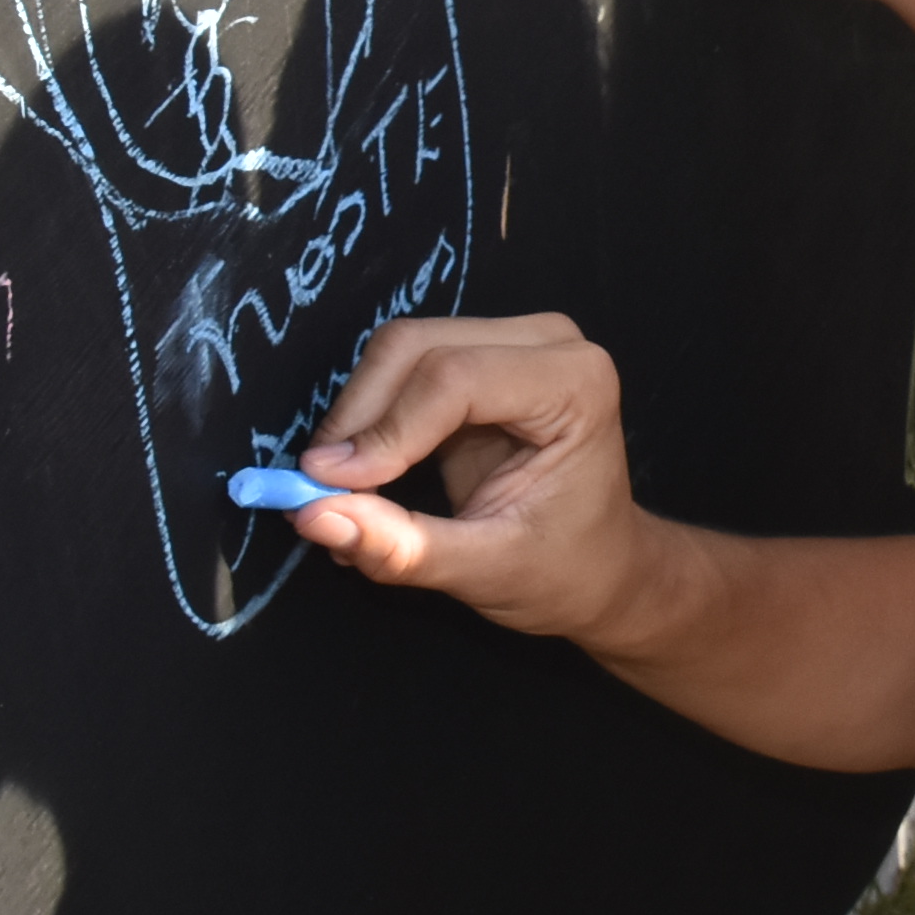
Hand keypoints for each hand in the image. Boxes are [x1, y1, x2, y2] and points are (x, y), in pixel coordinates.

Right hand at [281, 315, 663, 646]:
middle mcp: (546, 343)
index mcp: (575, 384)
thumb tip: (313, 516)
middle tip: (321, 492)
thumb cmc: (565, 572)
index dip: (384, 431)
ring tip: (342, 496)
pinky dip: (365, 421)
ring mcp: (510, 342)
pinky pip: (398, 370)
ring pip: (397, 351)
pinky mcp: (476, 356)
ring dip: (355, 420)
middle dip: (358, 419)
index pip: (455, 378)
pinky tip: (359, 479)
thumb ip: (403, 547)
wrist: (601, 568)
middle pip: (415, 347)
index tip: (327, 487)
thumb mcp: (486, 572)